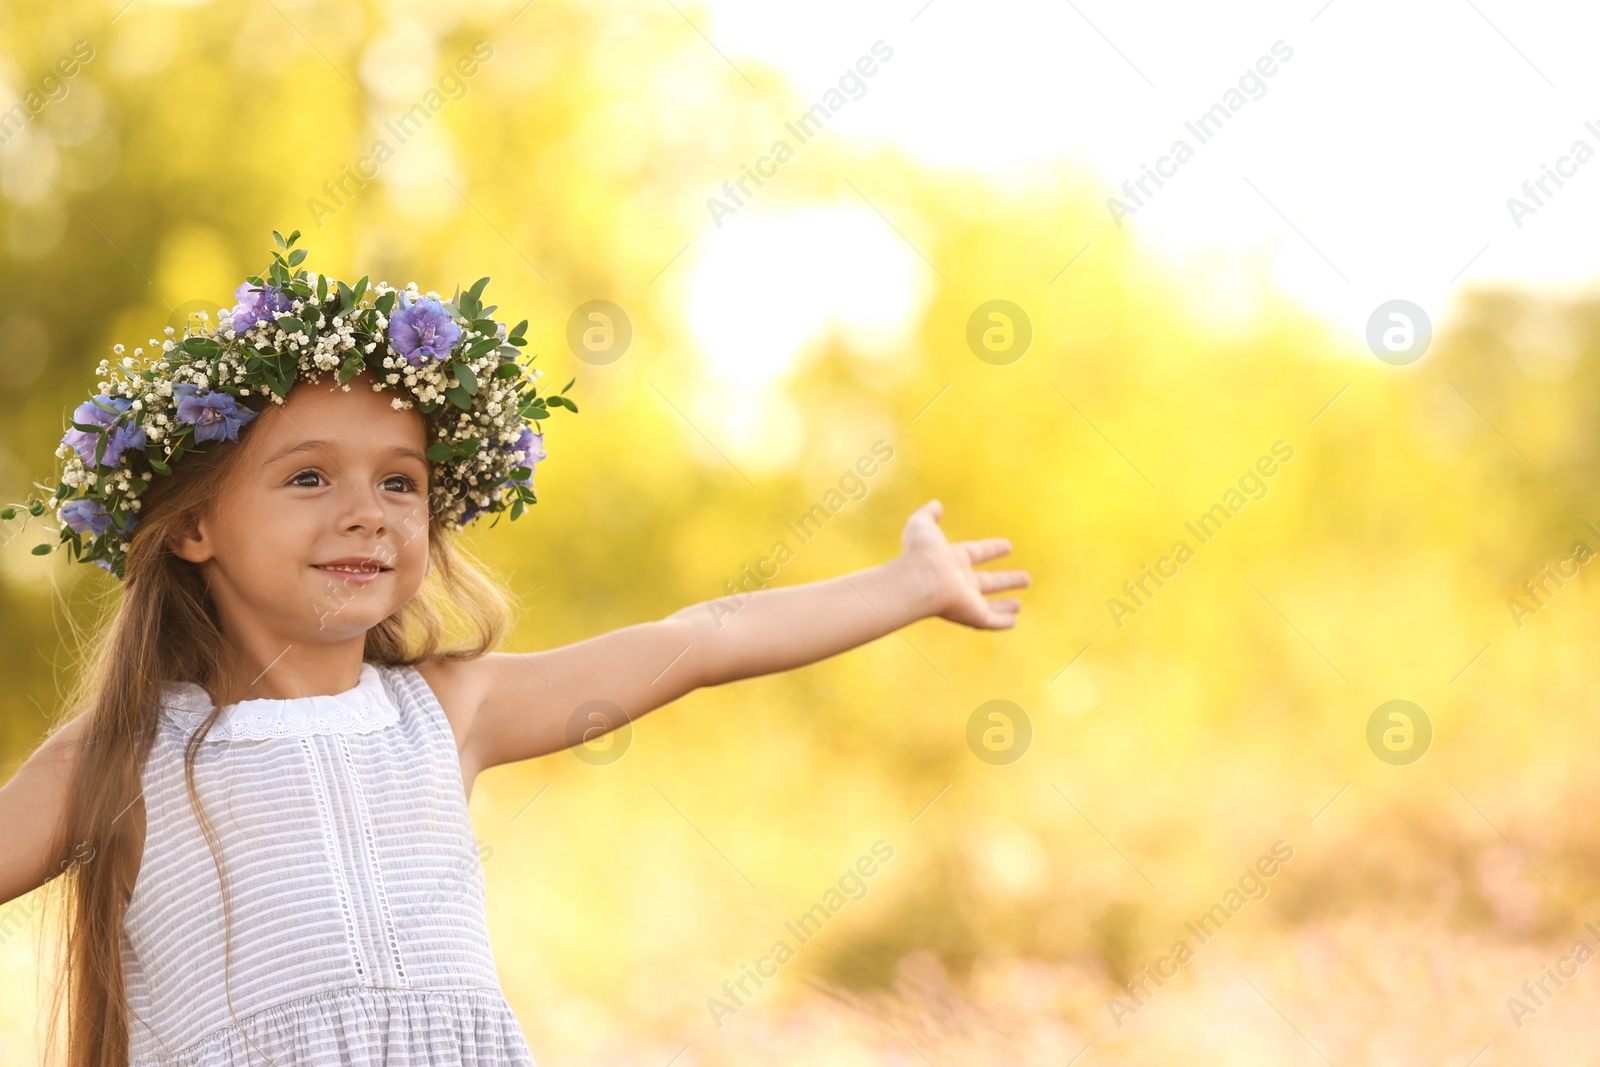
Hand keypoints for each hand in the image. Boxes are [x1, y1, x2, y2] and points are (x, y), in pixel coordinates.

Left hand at [900, 499, 1028, 628]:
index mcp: (952, 560)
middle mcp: (960, 583)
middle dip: (1006, 580)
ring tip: (1018, 605)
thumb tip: (935, 504)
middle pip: (987, 582)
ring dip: (1005, 605)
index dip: (992, 549)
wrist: (920, 581)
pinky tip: (1014, 622)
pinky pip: (990, 621)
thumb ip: (928, 514)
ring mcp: (966, 601)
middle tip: (1026, 578)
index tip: (1008, 546)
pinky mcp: (973, 616)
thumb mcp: (922, 525)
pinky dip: (1002, 622)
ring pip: (989, 605)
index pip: (976, 553)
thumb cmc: (921, 552)